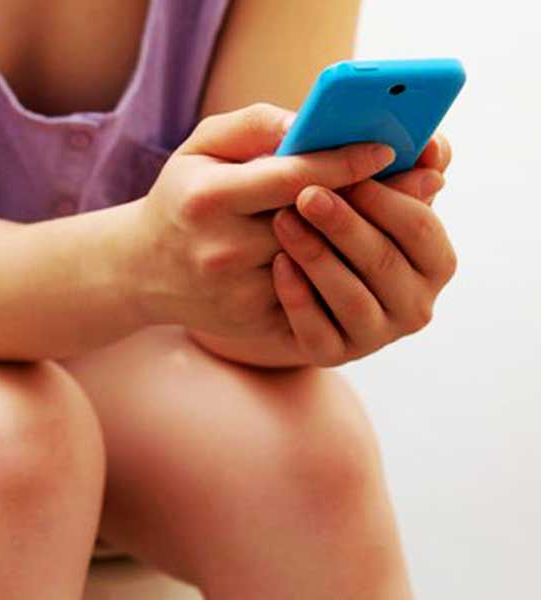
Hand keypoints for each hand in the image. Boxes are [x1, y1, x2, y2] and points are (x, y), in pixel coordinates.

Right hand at [122, 103, 396, 339]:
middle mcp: (221, 250)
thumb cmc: (182, 197)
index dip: (345, 162)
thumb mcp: (201, 147)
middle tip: (420, 180)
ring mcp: (238, 294)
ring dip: (362, 239)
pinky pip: (316, 298)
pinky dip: (340, 274)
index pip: (292, 177)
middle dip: (369, 201)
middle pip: (316, 224)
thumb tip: (313, 123)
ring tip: (392, 214)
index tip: (387, 149)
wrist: (142, 269)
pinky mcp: (253, 325)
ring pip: (323, 263)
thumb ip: (256, 126)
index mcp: (208, 198)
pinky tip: (358, 256)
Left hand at [270, 134, 456, 365]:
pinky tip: (278, 265)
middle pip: (384, 261)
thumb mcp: (358, 187)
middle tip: (307, 194)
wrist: (272, 279)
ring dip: (318, 257)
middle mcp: (415, 303)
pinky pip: (318, 332)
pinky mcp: (334, 354)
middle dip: (345, 224)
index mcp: (433, 259)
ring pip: (352, 298)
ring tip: (282, 221)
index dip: (386, 199)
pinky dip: (299, 298)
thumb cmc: (326, 217)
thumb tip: (428, 148)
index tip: (351, 172)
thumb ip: (395, 166)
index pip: (421, 228)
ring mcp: (376, 335)